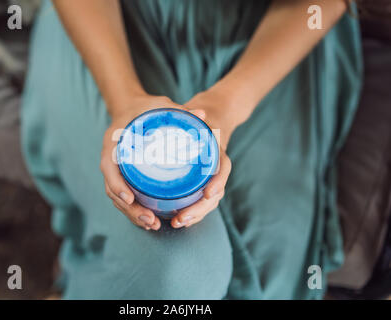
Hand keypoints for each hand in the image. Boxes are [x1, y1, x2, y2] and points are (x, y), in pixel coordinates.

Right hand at [101, 94, 187, 230]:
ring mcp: (115, 170)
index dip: (117, 185)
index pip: (109, 168)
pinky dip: (134, 210)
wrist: (131, 109)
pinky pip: (124, 197)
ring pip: (118, 198)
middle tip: (150, 220)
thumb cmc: (145, 108)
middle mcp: (111, 159)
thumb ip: (179, 110)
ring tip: (152, 225)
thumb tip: (203, 115)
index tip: (130, 198)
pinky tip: (149, 221)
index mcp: (114, 143)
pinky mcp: (122, 177)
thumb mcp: (159, 105)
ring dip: (132, 214)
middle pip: (113, 190)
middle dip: (129, 209)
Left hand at [170, 88, 253, 227]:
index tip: (208, 193)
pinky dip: (193, 213)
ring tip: (178, 223)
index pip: (223, 168)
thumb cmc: (199, 119)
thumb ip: (196, 113)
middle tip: (182, 218)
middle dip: (201, 208)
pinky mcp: (202, 185)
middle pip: (216, 192)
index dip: (217, 182)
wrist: (210, 122)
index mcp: (218, 152)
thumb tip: (200, 111)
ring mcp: (211, 178)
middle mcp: (217, 168)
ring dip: (196, 215)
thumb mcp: (197, 114)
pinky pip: (201, 202)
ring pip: (209, 202)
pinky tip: (179, 221)